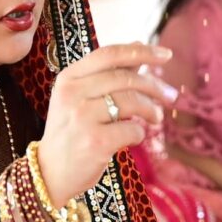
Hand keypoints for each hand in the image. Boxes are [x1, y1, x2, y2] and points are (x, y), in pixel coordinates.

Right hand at [38, 43, 176, 205]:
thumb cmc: (72, 132)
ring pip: (131, 102)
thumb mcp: (80, 98)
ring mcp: (82, 117)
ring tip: (157, 117)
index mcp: (68, 78)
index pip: (109, 54)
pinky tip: (134, 136)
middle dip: (155, 86)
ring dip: (151, 110)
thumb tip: (139, 49)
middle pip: (125, 79)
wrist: (51, 171)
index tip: (166, 54)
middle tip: (171, 96)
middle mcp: (72, 94)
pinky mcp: (96, 141)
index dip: (141, 52)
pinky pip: (133, 129)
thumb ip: (108, 74)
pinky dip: (140, 132)